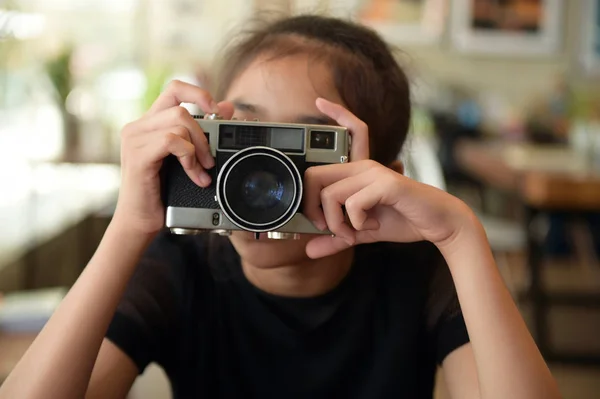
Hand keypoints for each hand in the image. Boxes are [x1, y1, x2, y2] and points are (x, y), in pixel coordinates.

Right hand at [113, 80, 233, 234]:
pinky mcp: (137, 155)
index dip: (198, 93)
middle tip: (210, 159)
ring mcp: (134, 139)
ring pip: (179, 122)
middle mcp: (138, 127)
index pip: (174, 89)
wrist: (140, 222)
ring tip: (203, 171)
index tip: (216, 112)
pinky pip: (171, 141)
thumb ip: (201, 133)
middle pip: (181, 108)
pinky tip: (194, 176)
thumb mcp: (187, 159)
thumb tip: (227, 107)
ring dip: (198, 149)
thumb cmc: (163, 193)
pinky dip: (189, 158)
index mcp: (150, 124)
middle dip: (204, 134)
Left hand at [303, 98, 473, 258]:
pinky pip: (352, 204)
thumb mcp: (362, 232)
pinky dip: (355, 223)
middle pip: (315, 175)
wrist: (439, 225)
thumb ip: (337, 239)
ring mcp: (375, 173)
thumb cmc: (403, 220)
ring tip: (353, 231)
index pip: (346, 133)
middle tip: (327, 226)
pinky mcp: (386, 184)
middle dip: (312, 208)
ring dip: (336, 223)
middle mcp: (364, 166)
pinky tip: (370, 225)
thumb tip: (309, 250)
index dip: (335, 113)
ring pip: (330, 194)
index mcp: (359, 170)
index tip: (320, 99)